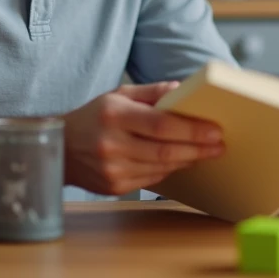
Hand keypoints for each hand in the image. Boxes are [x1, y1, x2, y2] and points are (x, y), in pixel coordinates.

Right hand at [63, 83, 224, 195]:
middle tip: (219, 145)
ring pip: (161, 167)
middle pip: (165, 150)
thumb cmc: (93, 117)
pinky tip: (180, 161)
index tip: (215, 131)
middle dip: (197, 148)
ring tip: (205, 152)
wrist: (59, 148)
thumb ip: (152, 92)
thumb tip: (182, 91)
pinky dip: (169, 169)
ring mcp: (112, 169)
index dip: (191, 129)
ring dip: (187, 160)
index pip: (161, 124)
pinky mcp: (114, 186)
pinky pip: (151, 179)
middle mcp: (112, 144)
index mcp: (114, 115)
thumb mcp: (118, 95)